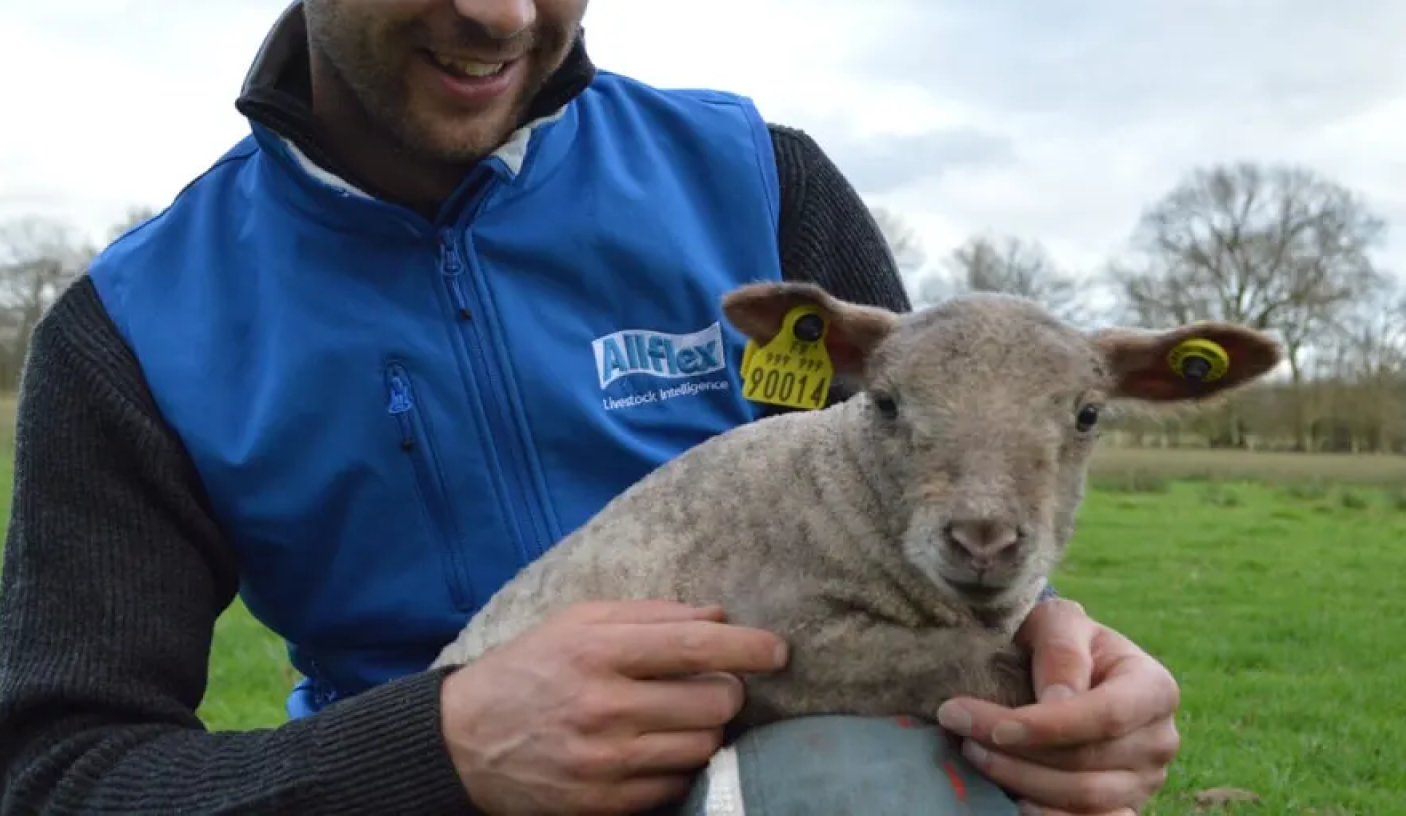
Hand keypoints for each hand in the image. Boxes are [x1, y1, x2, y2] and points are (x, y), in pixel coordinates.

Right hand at [439, 600, 787, 815]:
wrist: (465, 741)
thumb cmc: (530, 669)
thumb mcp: (577, 623)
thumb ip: (649, 614)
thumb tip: (717, 615)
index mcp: (596, 651)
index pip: (694, 647)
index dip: (747, 647)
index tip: (777, 650)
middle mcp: (603, 707)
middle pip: (714, 702)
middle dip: (725, 690)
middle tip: (709, 685)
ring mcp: (605, 762)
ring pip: (704, 746)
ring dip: (705, 730)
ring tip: (679, 717)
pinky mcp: (604, 804)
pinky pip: (677, 784)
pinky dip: (679, 765)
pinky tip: (655, 748)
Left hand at [937, 599, 1179, 814]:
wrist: (1065, 664)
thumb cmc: (1060, 639)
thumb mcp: (1059, 624)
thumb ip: (1061, 653)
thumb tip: (1058, 701)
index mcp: (1154, 688)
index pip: (1105, 715)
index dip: (1047, 727)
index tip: (993, 726)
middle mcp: (1159, 739)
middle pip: (1087, 761)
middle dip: (1017, 752)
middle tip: (961, 731)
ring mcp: (1145, 779)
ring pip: (1083, 797)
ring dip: (1021, 780)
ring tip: (973, 752)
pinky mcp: (1124, 805)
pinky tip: (1014, 801)